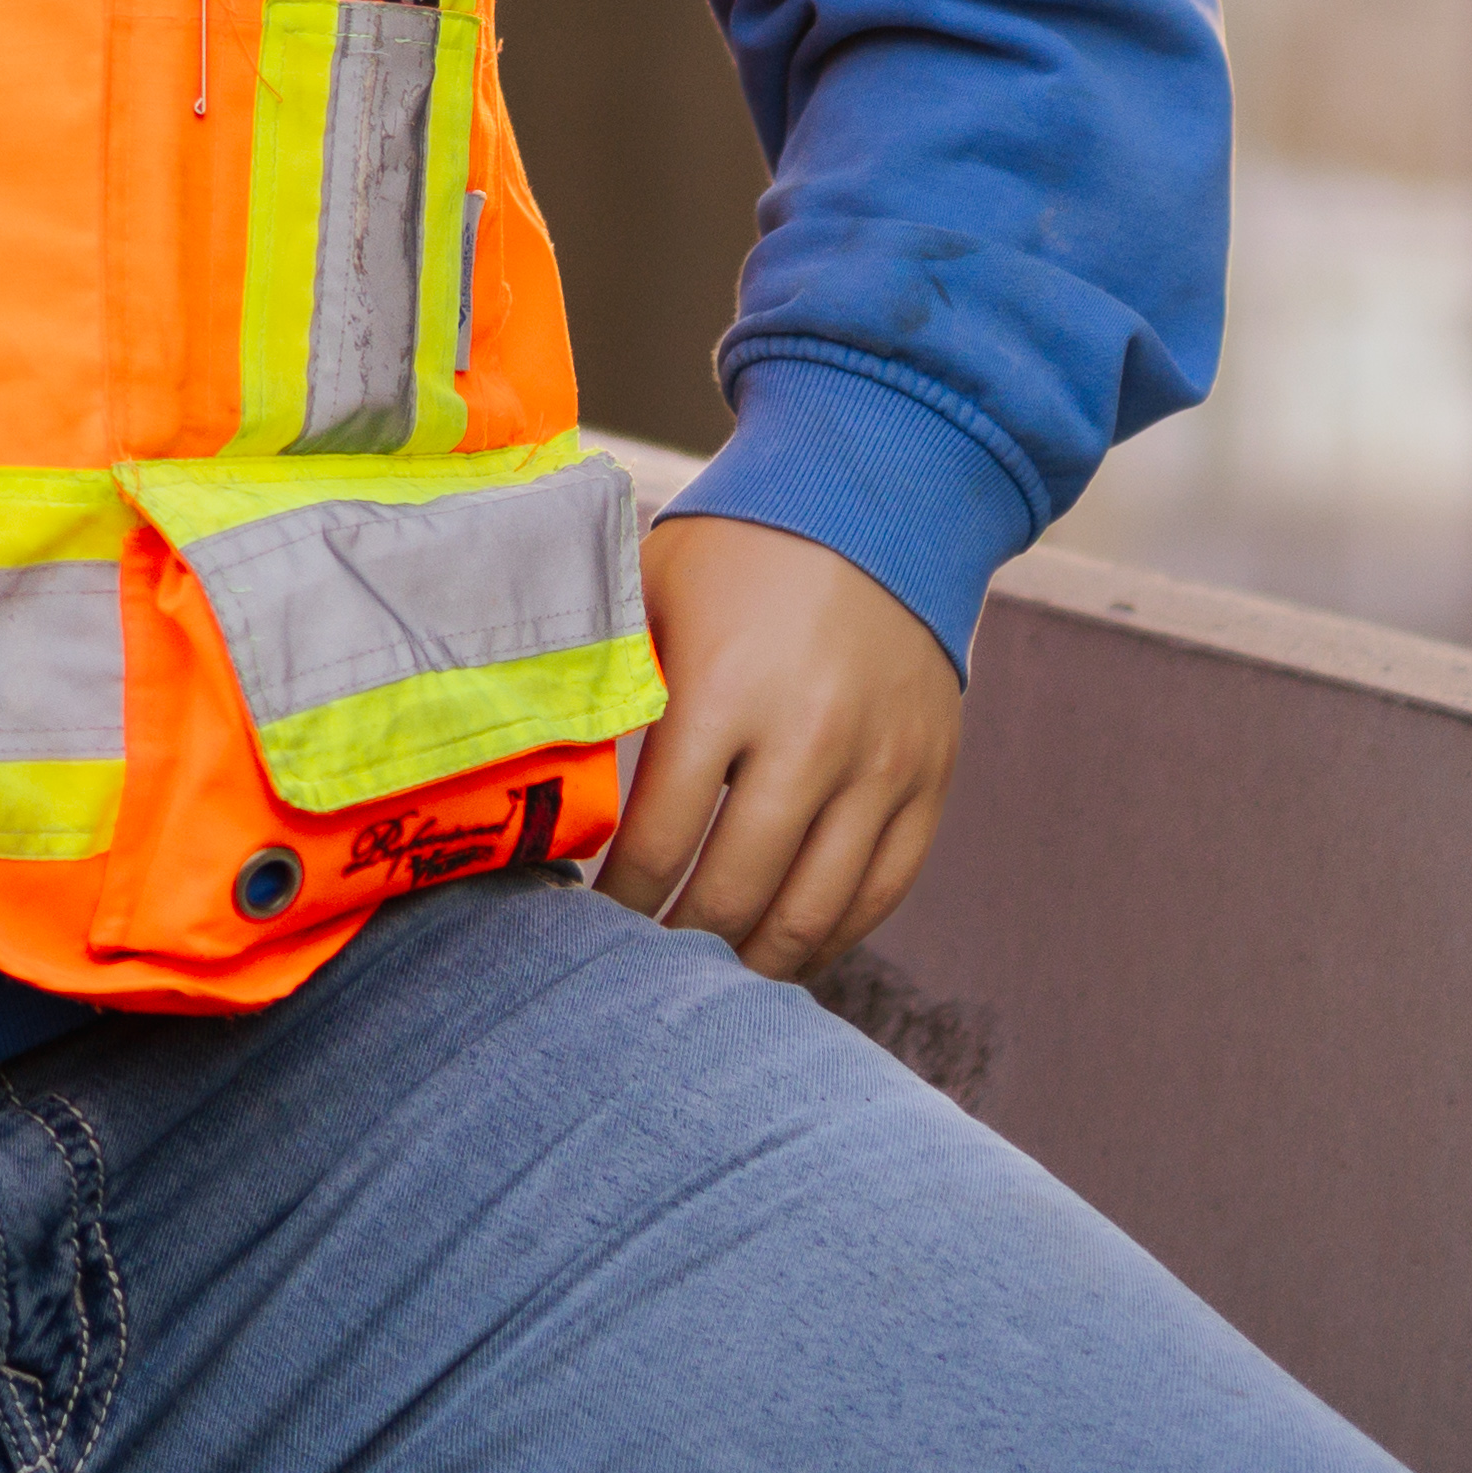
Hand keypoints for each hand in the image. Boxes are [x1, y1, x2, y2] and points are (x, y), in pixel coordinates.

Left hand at [607, 511, 963, 981]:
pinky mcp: (929, 776)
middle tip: (638, 966)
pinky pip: (881, 890)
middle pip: (735, 891)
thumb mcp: (654, 588)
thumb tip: (542, 766)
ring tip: (705, 975)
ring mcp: (881, 764)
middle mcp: (812, 736)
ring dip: (751, 960)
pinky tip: (781, 949)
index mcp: (727, 688)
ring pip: (814, 911)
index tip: (586, 925)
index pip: (661, 840)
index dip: (619, 901)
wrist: (883, 498)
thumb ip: (608, 676)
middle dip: (676, 942)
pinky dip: (830, 936)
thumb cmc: (743, 550)